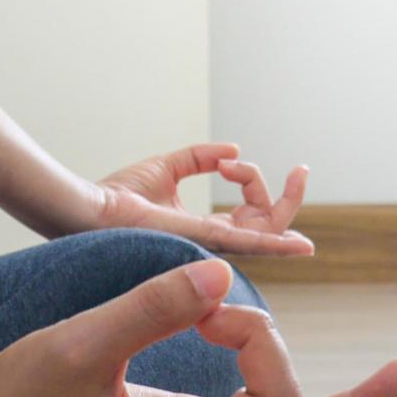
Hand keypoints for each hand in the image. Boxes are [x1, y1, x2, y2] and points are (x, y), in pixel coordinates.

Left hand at [94, 142, 315, 255]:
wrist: (93, 208)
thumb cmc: (120, 196)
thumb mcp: (168, 167)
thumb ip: (199, 158)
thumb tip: (233, 149)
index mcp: (206, 229)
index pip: (252, 212)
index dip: (254, 181)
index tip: (228, 161)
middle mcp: (213, 242)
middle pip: (269, 224)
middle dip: (288, 197)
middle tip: (299, 170)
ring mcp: (212, 244)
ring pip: (269, 229)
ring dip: (285, 199)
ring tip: (279, 173)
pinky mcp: (205, 240)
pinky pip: (252, 245)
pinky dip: (280, 245)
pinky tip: (304, 247)